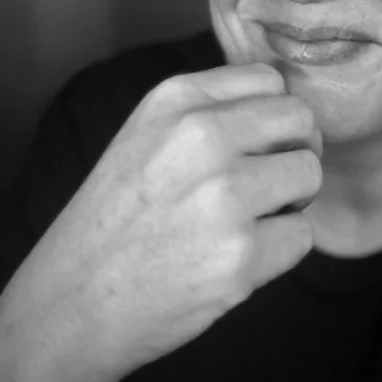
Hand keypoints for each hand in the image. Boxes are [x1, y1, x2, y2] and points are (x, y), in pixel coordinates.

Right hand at [6, 63, 321, 381]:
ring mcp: (224, 197)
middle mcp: (202, 137)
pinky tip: (237, 256)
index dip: (275, 114)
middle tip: (266, 181)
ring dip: (291, 200)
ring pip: (309, 174)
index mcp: (177, 99)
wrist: (73, 302)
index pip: (270, 79)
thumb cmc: (117, 216)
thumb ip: (210, 108)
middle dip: (295, 150)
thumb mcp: (146, 133)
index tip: (258, 143)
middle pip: (301, 120)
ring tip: (250, 219)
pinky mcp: (241, 257)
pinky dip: (280, 249)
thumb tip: (287, 102)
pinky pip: (302, 234)